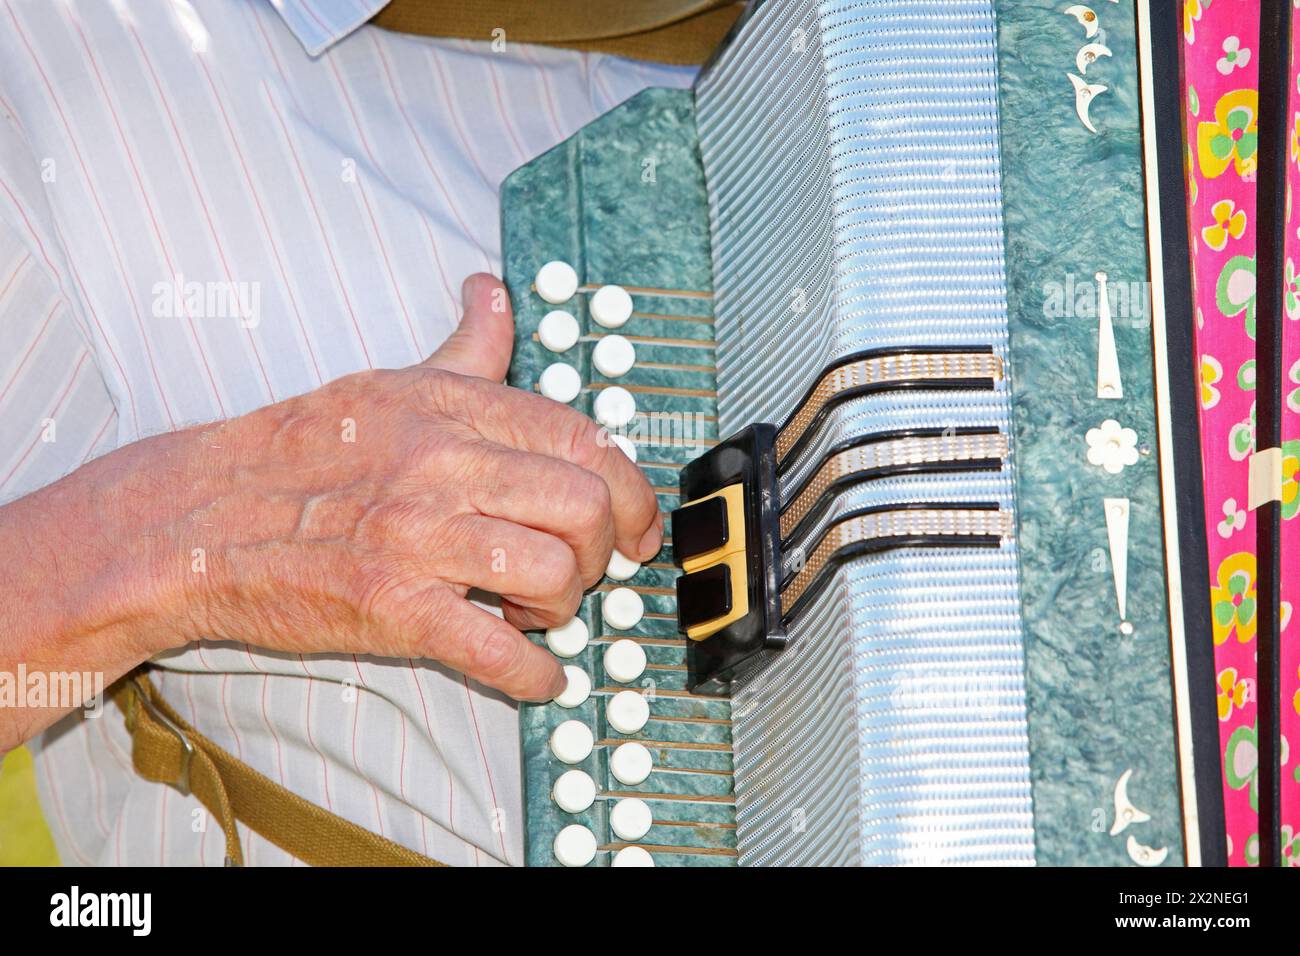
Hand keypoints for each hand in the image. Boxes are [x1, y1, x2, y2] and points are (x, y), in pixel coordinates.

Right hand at [0, 274, 661, 750]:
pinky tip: (537, 674)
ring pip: (554, 571)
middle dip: (605, 550)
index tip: (638, 524)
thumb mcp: (387, 381)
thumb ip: (464, 348)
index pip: (585, 437)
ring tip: (538, 610)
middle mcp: (443, 462)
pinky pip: (494, 648)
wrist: (196, 516)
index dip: (631, 490)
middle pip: (585, 506)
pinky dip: (533, 673)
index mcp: (452, 406)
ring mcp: (417, 535)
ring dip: (565, 606)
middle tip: (585, 569)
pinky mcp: (389, 606)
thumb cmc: (295, 453)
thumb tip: (496, 295)